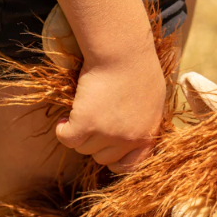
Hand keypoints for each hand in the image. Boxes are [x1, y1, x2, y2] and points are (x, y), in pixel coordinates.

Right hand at [55, 43, 165, 173]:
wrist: (122, 49)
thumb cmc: (139, 67)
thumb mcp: (153, 101)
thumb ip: (145, 123)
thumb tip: (134, 133)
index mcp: (147, 135)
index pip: (131, 166)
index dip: (116, 159)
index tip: (107, 148)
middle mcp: (128, 140)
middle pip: (102, 157)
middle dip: (95, 143)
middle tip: (91, 122)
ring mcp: (108, 134)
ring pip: (84, 148)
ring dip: (79, 134)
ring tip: (80, 113)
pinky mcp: (87, 124)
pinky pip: (67, 139)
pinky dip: (62, 131)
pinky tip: (64, 120)